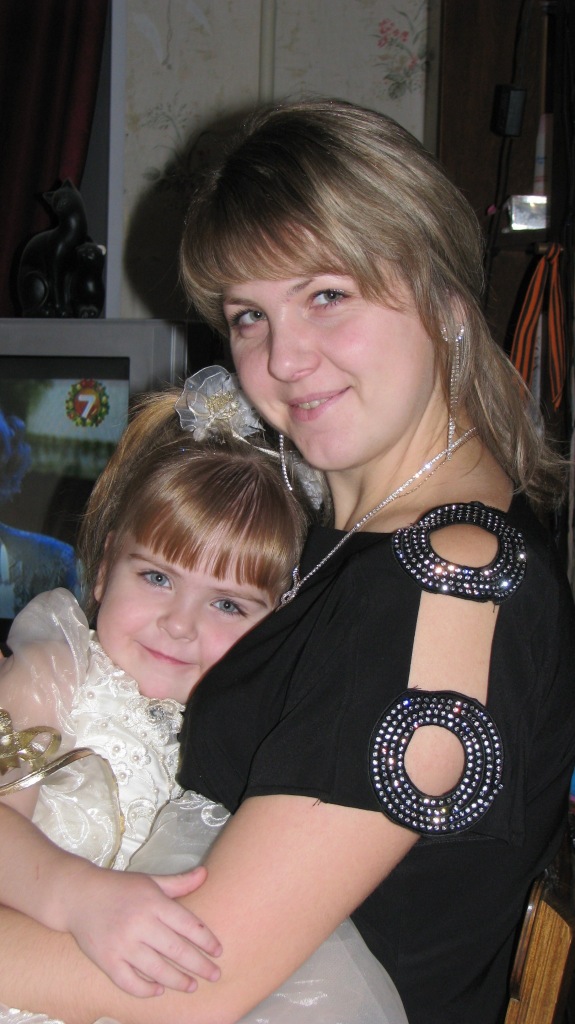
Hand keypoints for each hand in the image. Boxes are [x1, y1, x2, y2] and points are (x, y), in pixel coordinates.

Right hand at [63, 863, 221, 996]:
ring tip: (192, 986)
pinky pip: (129, 982)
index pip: (188, 925)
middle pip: (177, 951)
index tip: (219, 951)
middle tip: (215, 975)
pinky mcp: (106, 960)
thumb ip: (179, 882)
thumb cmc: (119, 888)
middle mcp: (140, 924)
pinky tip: (159, 989)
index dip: (206, 940)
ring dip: (178, 981)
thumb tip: (206, 874)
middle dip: (200, 966)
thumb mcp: (150, 880)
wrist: (78, 895)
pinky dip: (146, 989)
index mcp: (153, 903)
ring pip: (157, 970)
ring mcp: (122, 944)